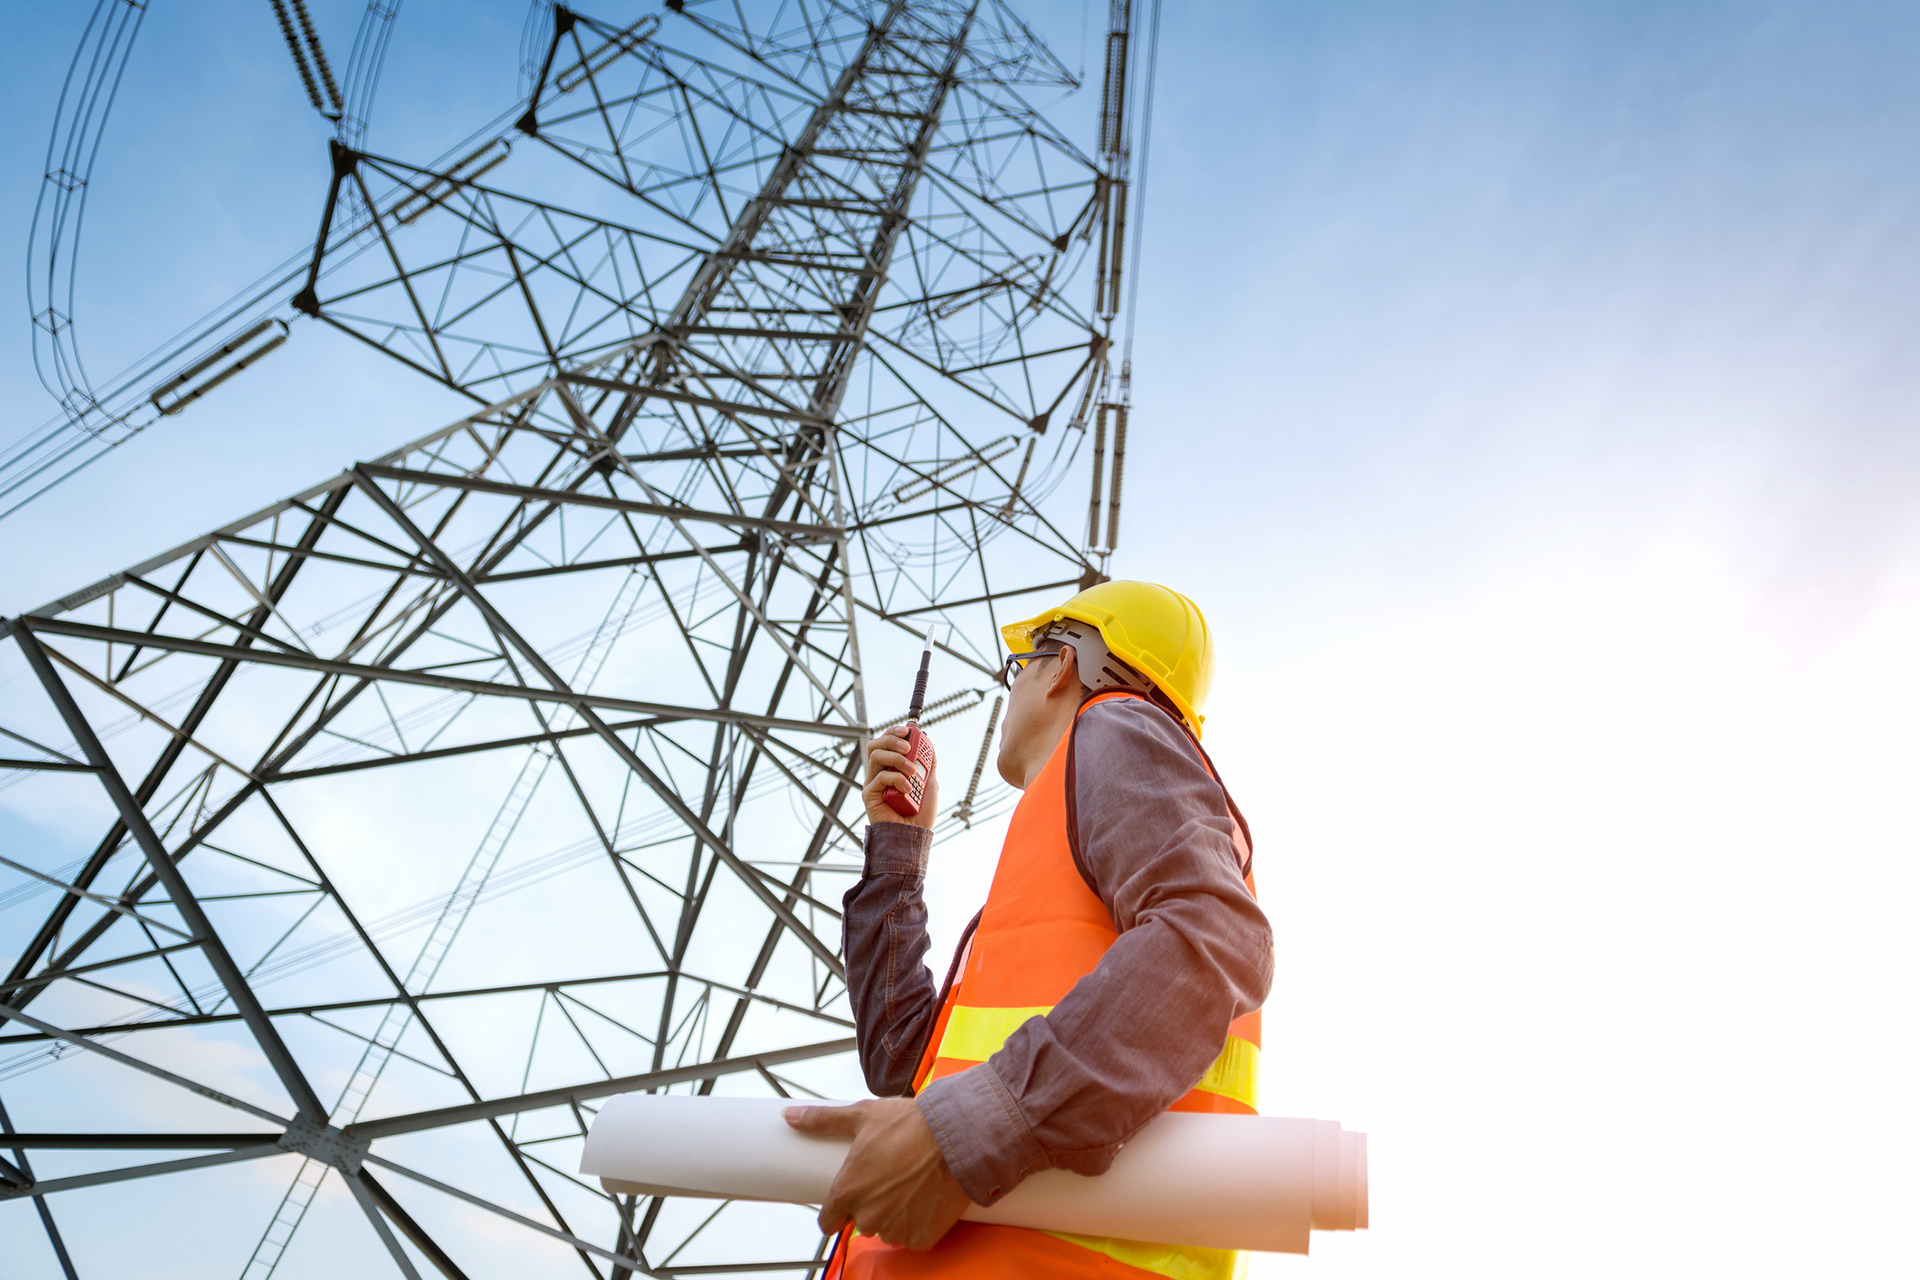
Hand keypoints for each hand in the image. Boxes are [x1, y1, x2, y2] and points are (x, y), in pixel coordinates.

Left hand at [784, 1099, 969, 1250]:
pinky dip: (919, 1224)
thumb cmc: (909, 1125)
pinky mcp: (921, 1238)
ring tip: (910, 1185)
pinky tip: (926, 1200)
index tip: (848, 1200)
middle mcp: (868, 1216)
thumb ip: (822, 1120)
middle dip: (872, 1205)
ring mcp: (896, 1230)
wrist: (956, 1136)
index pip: (828, 1221)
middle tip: (889, 1179)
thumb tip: (789, 1115)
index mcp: (848, 1191)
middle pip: (861, 1222)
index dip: (837, 1211)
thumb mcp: (862, 1116)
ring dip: (895, 1215)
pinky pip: (914, 1237)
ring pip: (888, 1229)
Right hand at [861, 727, 937, 828]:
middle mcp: (880, 772)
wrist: (914, 834)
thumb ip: (928, 764)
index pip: (886, 742)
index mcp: (892, 767)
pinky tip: (907, 789)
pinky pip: (879, 777)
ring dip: (896, 759)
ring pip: (876, 756)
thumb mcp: (930, 783)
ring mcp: (873, 782)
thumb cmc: (920, 813)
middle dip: (891, 739)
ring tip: (911, 771)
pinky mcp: (869, 794)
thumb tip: (929, 744)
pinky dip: (896, 779)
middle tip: (907, 747)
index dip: (894, 732)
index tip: (907, 731)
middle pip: (876, 744)